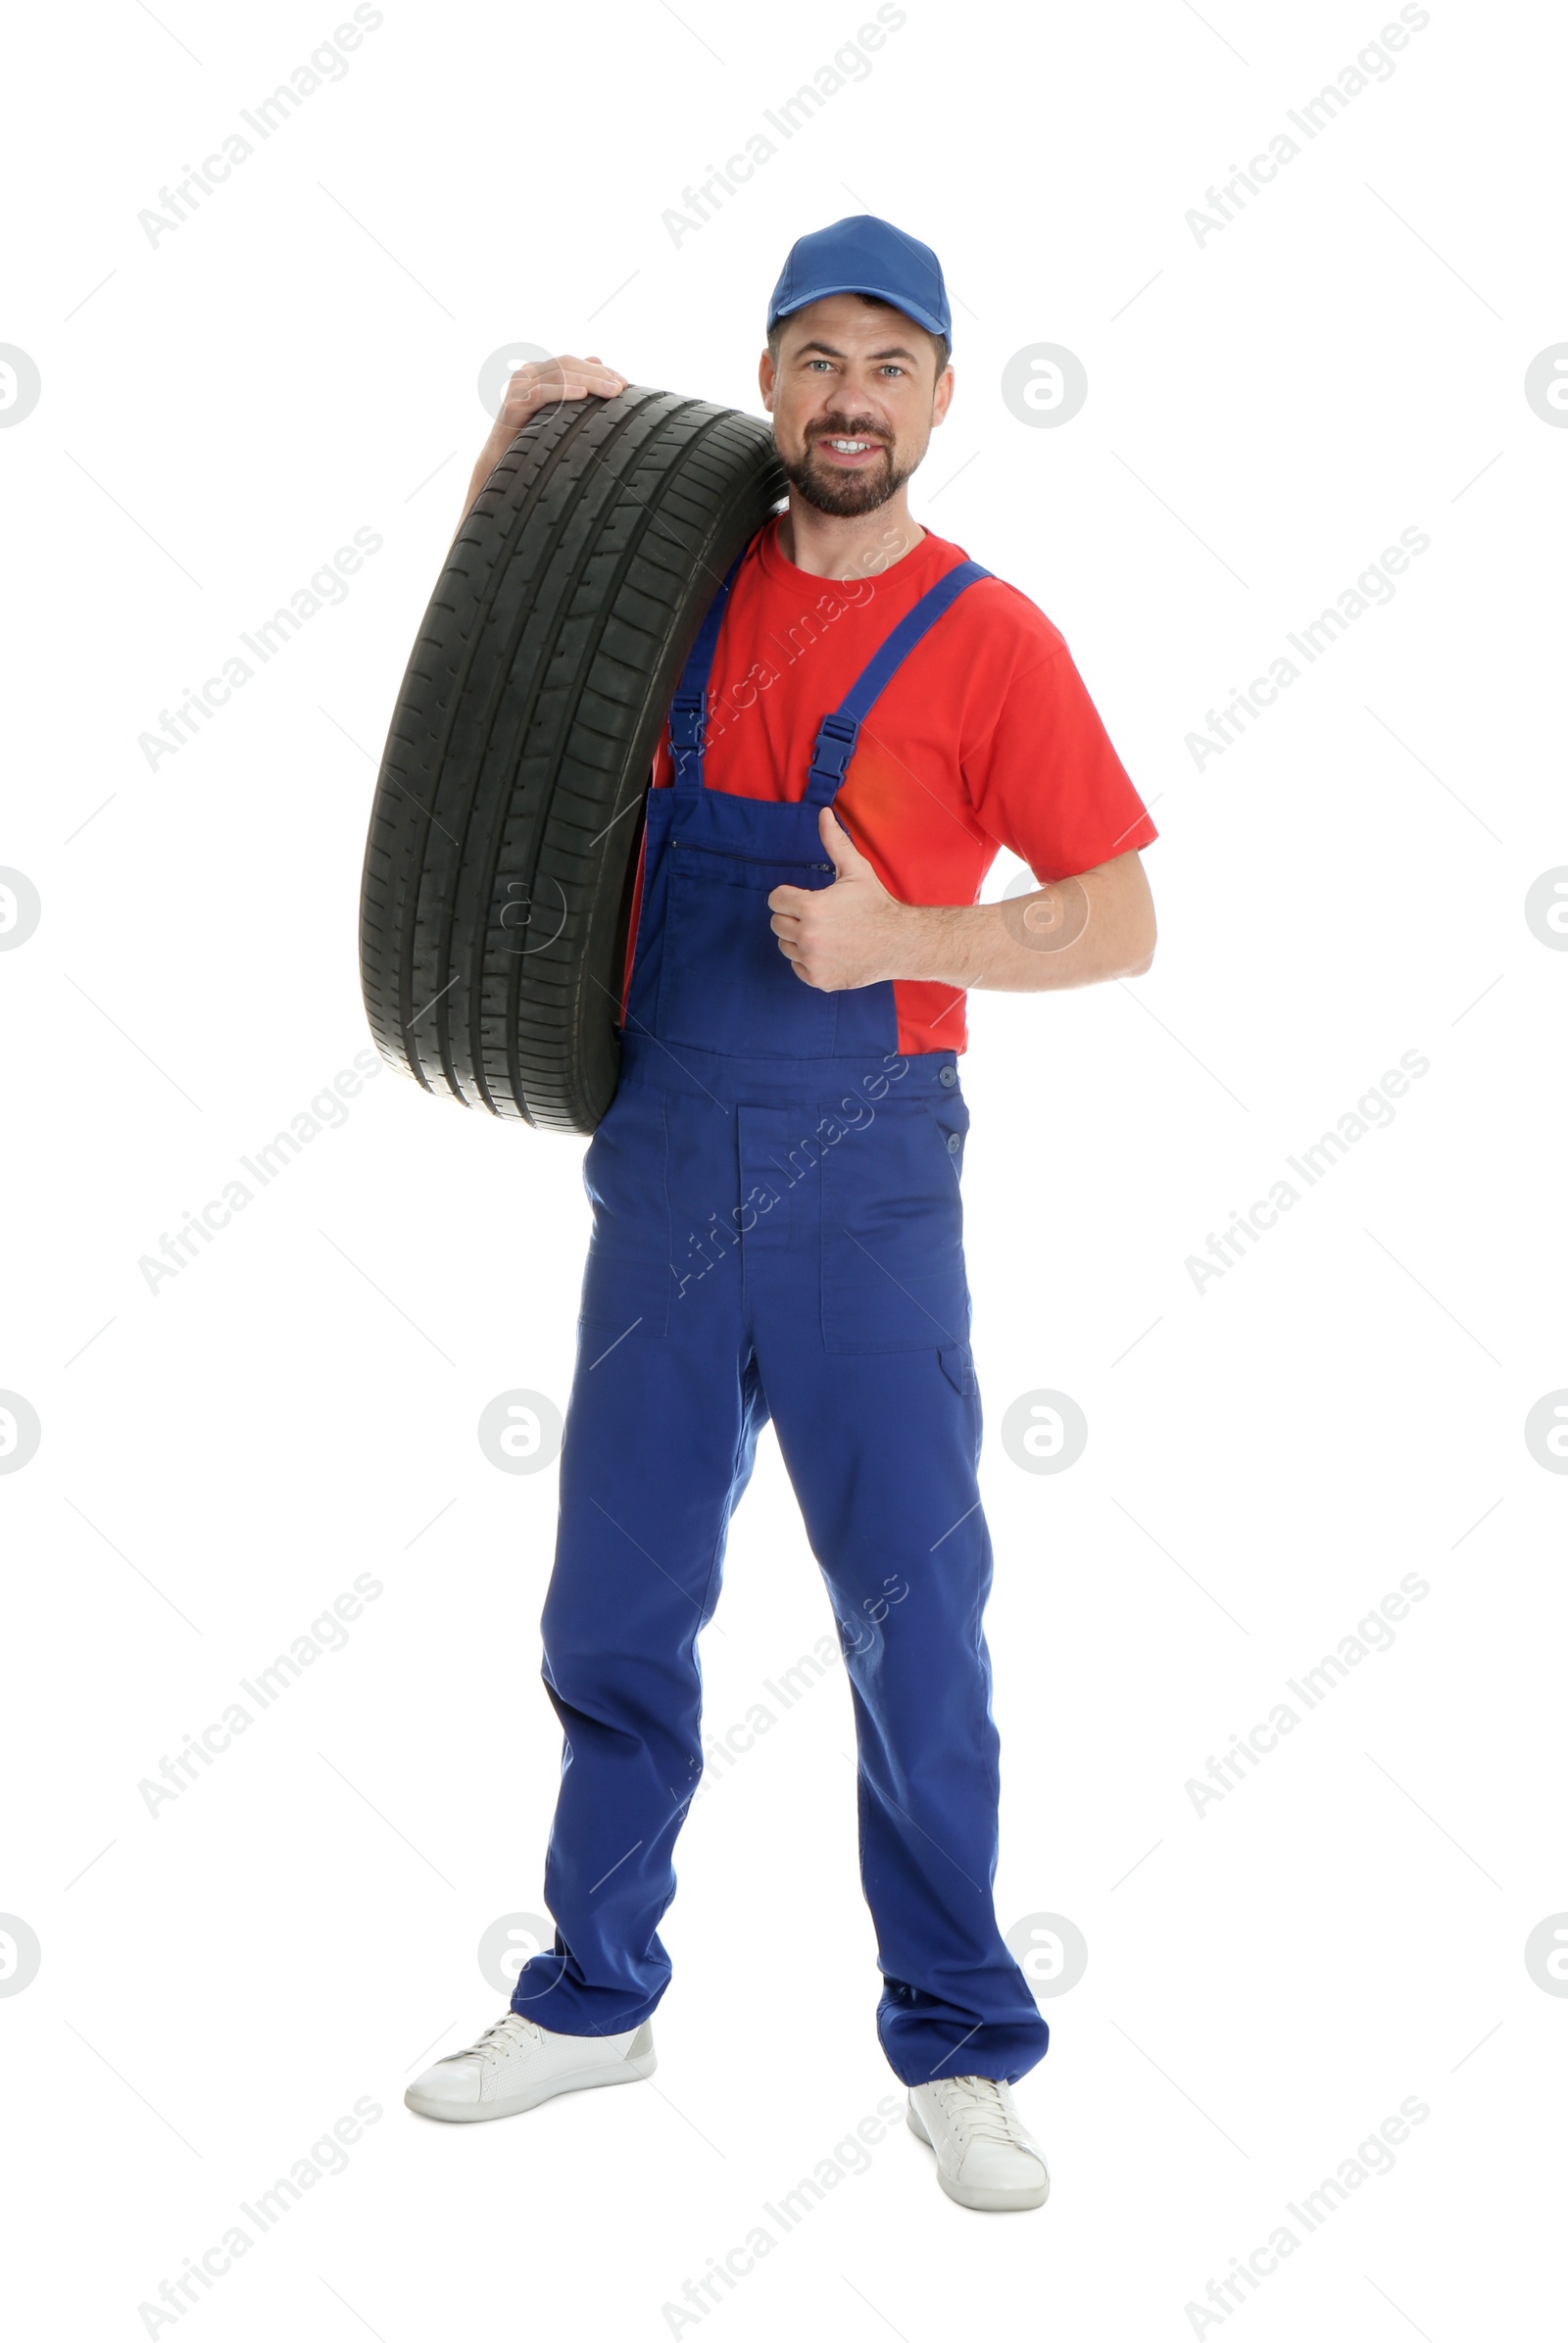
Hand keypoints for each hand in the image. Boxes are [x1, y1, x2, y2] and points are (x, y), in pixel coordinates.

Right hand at [459, 352, 625, 528]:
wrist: (500, 463)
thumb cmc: (529, 439)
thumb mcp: (555, 410)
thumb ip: (573, 384)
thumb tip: (598, 360)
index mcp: (538, 373)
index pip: (574, 363)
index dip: (600, 370)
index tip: (625, 384)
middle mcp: (527, 374)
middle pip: (567, 365)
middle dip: (598, 375)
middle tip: (622, 388)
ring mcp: (518, 387)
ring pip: (558, 374)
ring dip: (588, 381)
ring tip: (611, 392)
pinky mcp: (513, 404)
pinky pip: (541, 392)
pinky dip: (563, 391)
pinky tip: (582, 396)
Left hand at [768, 805, 910, 990]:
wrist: (901, 942)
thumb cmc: (876, 904)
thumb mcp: (855, 870)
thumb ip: (834, 842)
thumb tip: (823, 812)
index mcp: (811, 908)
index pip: (775, 900)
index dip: (789, 896)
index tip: (804, 897)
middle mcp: (808, 937)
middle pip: (777, 923)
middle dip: (793, 917)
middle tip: (818, 916)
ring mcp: (812, 961)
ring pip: (785, 946)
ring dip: (798, 939)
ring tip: (825, 933)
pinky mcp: (819, 980)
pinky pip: (797, 968)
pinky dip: (808, 961)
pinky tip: (829, 951)